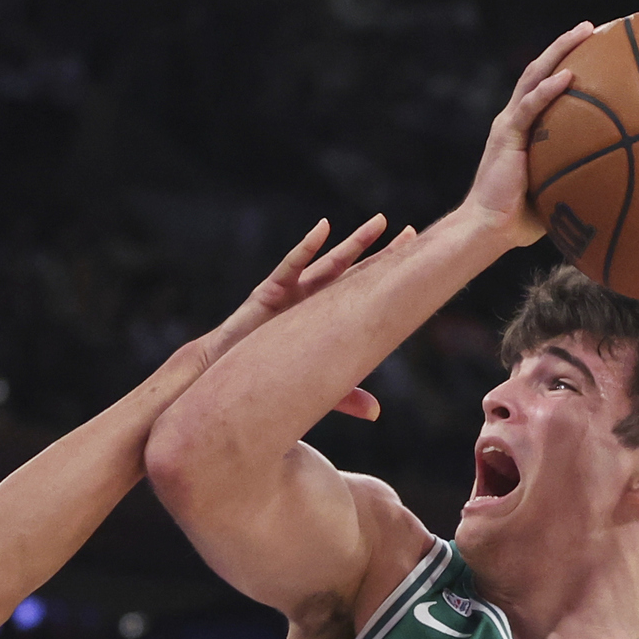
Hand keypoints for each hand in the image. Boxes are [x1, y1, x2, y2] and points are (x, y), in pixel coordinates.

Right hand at [197, 217, 393, 416]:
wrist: (223, 375)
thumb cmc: (265, 375)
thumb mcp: (313, 384)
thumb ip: (346, 396)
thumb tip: (377, 414)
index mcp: (322, 315)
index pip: (361, 292)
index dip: (386, 276)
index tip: (415, 262)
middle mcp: (311, 298)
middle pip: (354, 271)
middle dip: (380, 252)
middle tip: (411, 234)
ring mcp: (293, 291)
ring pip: (330, 262)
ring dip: (354, 243)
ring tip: (379, 224)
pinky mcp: (270, 291)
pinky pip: (291, 265)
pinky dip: (307, 247)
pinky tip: (323, 229)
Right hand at [464, 26, 597, 247]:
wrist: (488, 229)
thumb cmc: (520, 219)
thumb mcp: (557, 191)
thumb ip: (579, 177)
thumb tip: (619, 180)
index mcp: (523, 129)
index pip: (542, 87)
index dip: (563, 65)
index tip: (591, 51)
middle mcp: (514, 119)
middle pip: (539, 71)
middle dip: (564, 46)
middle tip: (591, 28)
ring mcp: (508, 124)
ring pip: (533, 76)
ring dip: (558, 51)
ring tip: (585, 32)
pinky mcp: (505, 136)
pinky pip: (529, 107)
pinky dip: (547, 89)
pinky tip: (568, 76)